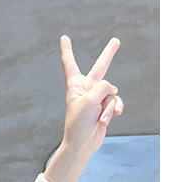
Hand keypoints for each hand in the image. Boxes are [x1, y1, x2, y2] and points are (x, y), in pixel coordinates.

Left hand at [60, 34, 123, 157]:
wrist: (82, 143)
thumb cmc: (79, 122)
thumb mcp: (90, 100)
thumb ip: (103, 87)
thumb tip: (112, 89)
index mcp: (75, 84)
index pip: (70, 63)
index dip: (67, 50)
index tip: (64, 38)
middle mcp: (86, 88)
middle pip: (100, 67)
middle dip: (109, 54)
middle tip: (116, 41)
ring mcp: (97, 97)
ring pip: (112, 92)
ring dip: (108, 106)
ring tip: (100, 118)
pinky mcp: (105, 107)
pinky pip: (116, 102)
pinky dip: (114, 110)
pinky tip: (109, 118)